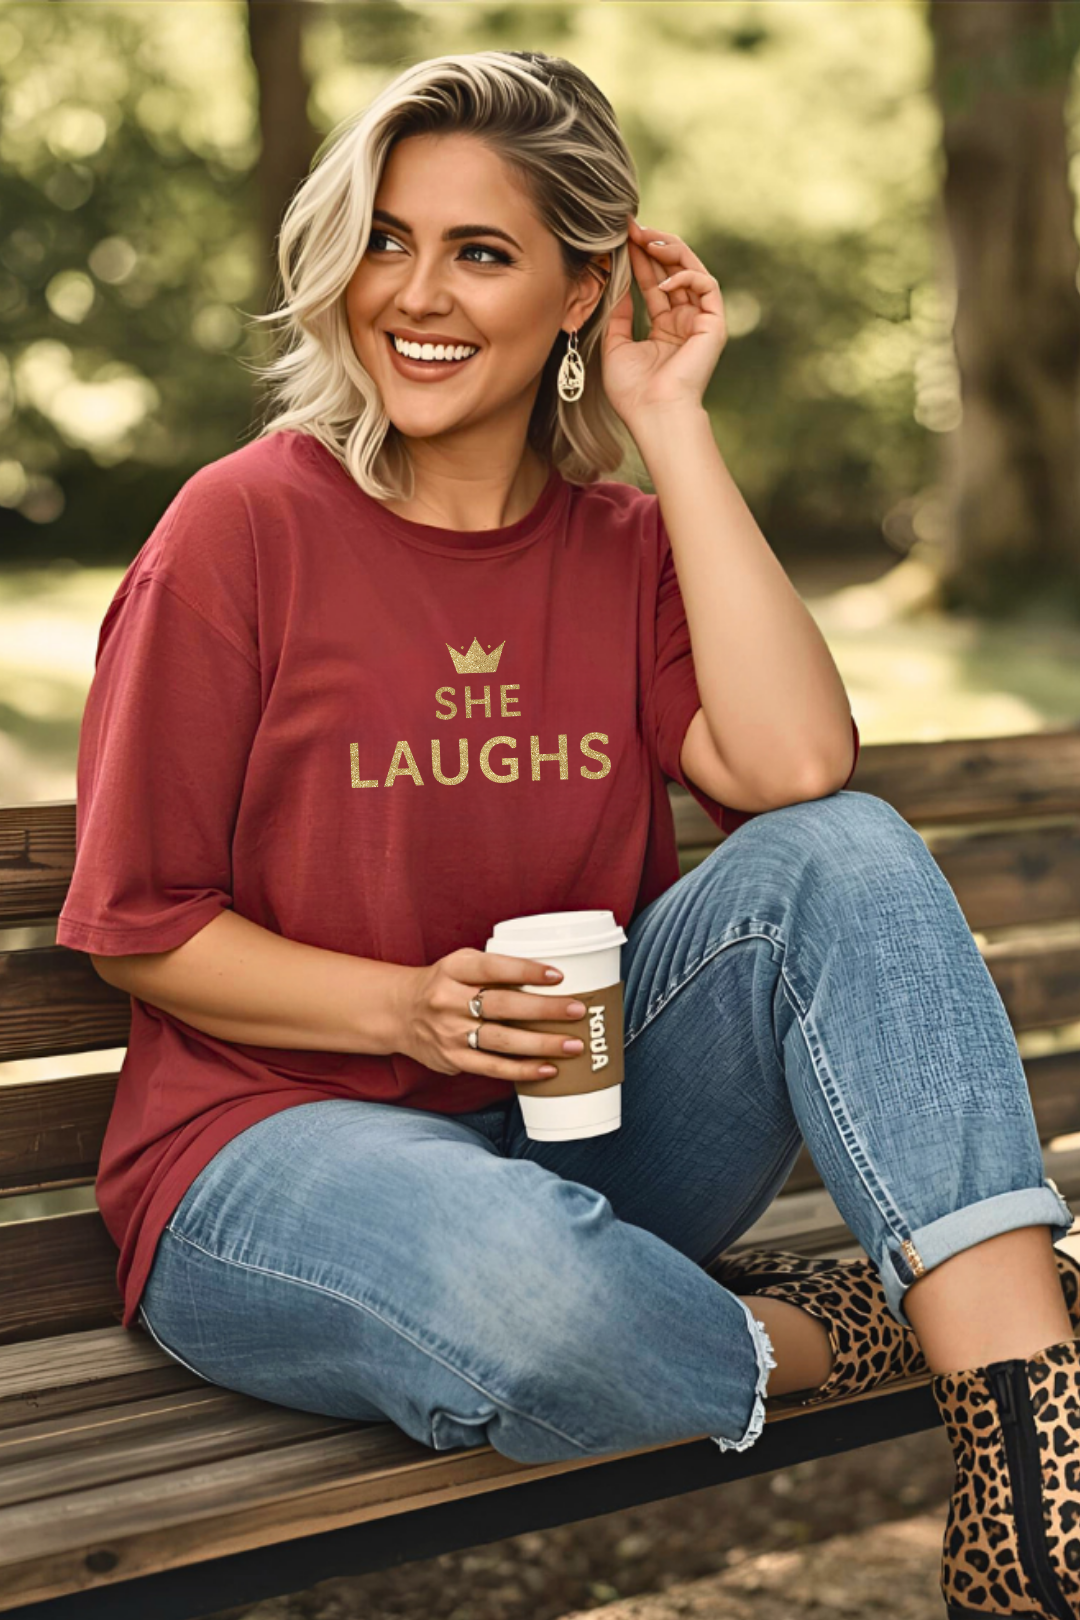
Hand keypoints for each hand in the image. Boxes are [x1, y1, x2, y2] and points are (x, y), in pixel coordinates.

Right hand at [396, 948, 588, 1084]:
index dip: (525, 971)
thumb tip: (554, 980)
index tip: (557, 975)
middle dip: (544, 1010)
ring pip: (501, 1040)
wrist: (399, 1012)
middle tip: (578, 1010)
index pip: (493, 967)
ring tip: (573, 1045)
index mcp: (455, 968)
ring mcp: (449, 1032)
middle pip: (502, 1005)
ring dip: (541, 1044)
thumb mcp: (461, 964)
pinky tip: (548, 1069)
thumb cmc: (444, 984)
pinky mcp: (452, 1059)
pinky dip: (522, 1070)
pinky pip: (492, 1067)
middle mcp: (449, 999)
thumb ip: (497, 969)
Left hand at [600, 213, 726, 428]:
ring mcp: (700, 322)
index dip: (639, 260)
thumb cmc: (633, 390)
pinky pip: (706, 285)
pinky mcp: (714, 324)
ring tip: (647, 238)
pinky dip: (686, 276)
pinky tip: (663, 280)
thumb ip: (618, 315)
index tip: (622, 239)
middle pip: (673, 272)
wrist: (654, 413)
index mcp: (665, 329)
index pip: (652, 284)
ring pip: (692, 270)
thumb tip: (618, 285)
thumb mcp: (616, 346)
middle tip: (633, 228)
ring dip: (670, 250)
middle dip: (654, 246)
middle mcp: (684, 322)